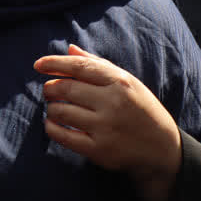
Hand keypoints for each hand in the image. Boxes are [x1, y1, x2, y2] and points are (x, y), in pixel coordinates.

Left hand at [35, 44, 181, 200]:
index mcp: (120, 82)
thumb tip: (70, 49)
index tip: (38, 64)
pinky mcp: (98, 150)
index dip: (55, 63)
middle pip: (65, 89)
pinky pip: (62, 136)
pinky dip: (51, 128)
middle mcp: (112, 103)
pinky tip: (52, 124)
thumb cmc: (140, 109)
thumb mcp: (127, 82)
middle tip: (49, 91)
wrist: (162, 149)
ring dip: (51, 108)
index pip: (79, 67)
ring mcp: (105, 128)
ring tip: (54, 107)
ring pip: (60, 112)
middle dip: (50, 88)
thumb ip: (97, 65)